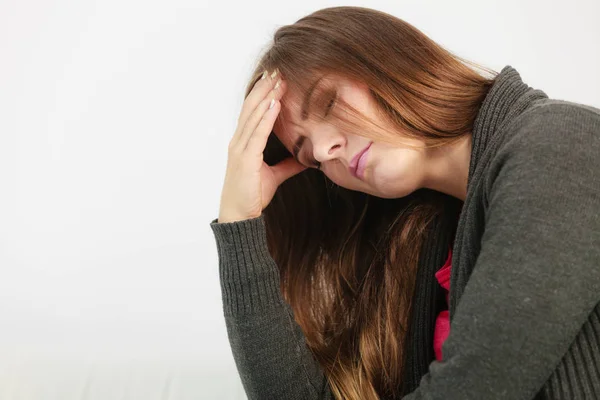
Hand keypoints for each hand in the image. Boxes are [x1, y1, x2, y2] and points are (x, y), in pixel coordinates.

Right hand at [218, 69, 306, 222]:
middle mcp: (239, 141)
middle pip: (252, 107)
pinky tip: (275, 104)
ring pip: (254, 115)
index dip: (264, 93)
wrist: (239, 216)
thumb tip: (304, 159)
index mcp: (243, 143)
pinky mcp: (245, 159)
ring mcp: (240, 149)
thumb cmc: (252, 195)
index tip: (276, 78)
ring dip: (267, 96)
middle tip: (277, 69)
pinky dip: (266, 117)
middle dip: (265, 88)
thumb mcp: (274, 176)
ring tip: (279, 79)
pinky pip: (257, 133)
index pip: (253, 112)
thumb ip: (288, 165)